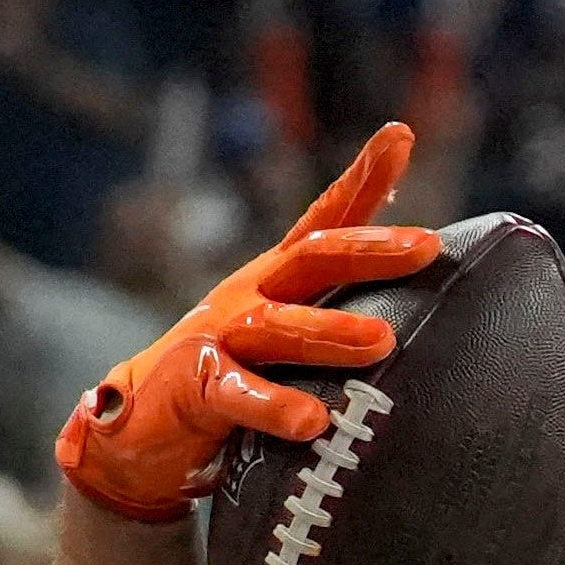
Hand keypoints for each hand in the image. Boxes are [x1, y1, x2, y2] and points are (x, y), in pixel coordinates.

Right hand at [53, 123, 440, 522]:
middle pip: (313, 259)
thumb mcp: (288, 342)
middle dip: (370, 250)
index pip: (324, 221)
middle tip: (425, 247)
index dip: (361, 179)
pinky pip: (237, 395)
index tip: (400, 135)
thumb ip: (342, 327)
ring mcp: (219, 338)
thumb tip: (423, 326)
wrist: (139, 429)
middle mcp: (250, 297)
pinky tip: (311, 421)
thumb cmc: (233, 383)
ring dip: (330, 331)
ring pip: (280, 327)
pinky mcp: (195, 388)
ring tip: (380, 341)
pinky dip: (274, 407)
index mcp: (277, 281)